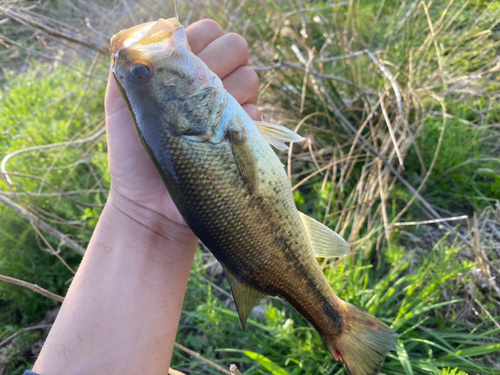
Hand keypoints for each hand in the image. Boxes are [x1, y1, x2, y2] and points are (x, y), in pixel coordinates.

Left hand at [105, 19, 260, 227]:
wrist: (151, 204)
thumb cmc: (132, 154)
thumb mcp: (121, 103)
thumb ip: (131, 62)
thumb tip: (157, 31)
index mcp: (184, 72)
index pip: (208, 31)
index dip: (202, 38)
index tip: (185, 61)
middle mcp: (211, 87)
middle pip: (237, 47)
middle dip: (222, 60)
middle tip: (198, 91)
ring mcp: (230, 111)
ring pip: (251, 78)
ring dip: (232, 92)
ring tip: (206, 121)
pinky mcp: (244, 136)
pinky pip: (256, 113)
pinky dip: (242, 122)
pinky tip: (220, 140)